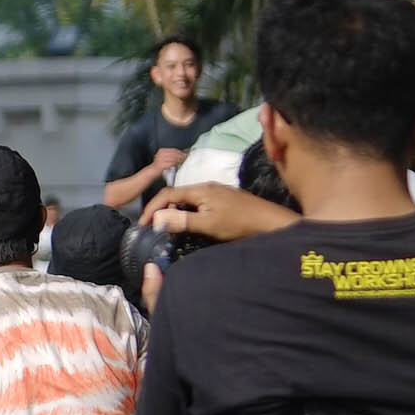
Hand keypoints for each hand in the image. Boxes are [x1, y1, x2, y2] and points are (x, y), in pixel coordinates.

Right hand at [147, 180, 287, 242]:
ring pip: (189, 199)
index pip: (167, 193)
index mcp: (200, 190)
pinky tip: (192, 224)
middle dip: (162, 209)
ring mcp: (218, 193)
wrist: (272, 223)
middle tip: (154, 227)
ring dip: (176, 211)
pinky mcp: (226, 201)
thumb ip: (182, 220)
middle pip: (177, 195)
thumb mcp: (208, 224)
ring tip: (169, 227)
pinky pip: (200, 203)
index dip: (152, 207)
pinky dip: (188, 212)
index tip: (142, 224)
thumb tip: (156, 218)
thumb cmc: (240, 223)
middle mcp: (207, 187)